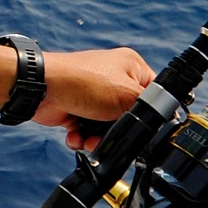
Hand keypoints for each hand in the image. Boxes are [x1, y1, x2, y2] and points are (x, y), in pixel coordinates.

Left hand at [34, 46, 153, 151]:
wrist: (44, 89)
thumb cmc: (83, 82)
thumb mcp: (127, 95)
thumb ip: (148, 108)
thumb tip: (163, 117)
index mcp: (131, 67)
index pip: (154, 93)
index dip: (151, 112)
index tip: (146, 127)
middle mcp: (114, 80)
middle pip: (129, 115)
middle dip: (117, 131)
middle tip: (110, 135)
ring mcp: (95, 96)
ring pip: (107, 128)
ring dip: (97, 139)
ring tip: (89, 139)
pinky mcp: (79, 110)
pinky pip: (88, 131)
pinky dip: (82, 138)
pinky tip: (76, 136)